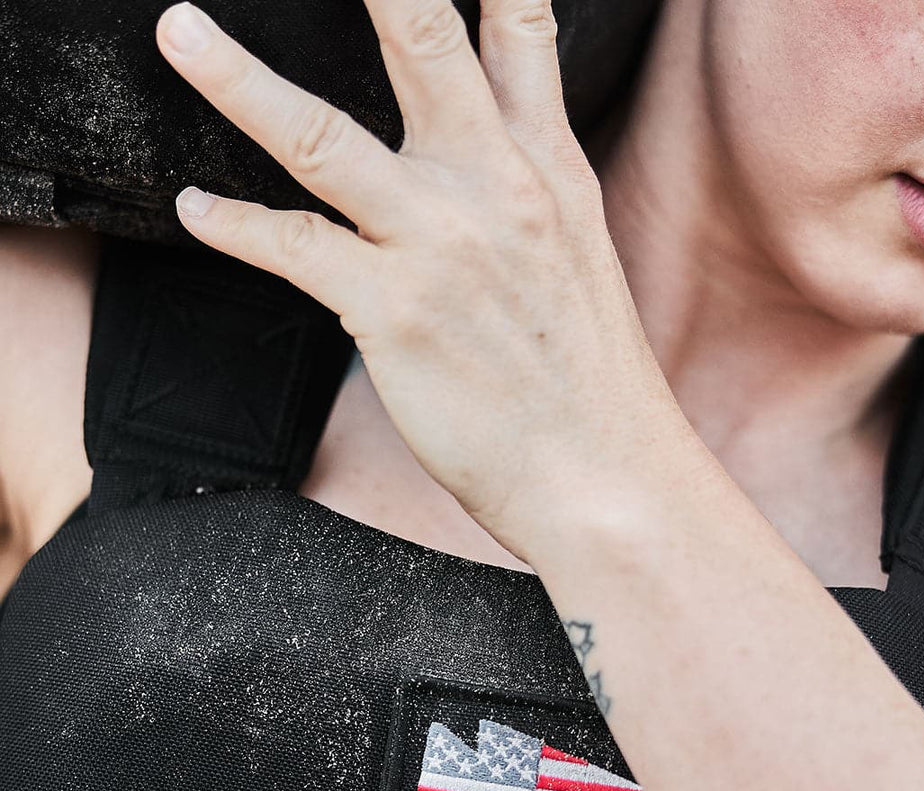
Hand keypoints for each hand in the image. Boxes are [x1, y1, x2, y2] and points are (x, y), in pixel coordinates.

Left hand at [155, 0, 689, 560]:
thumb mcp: (576, 261)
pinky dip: (235, 224)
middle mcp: (496, 187)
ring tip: (181, 34)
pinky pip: (292, 247)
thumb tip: (476, 174)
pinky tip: (200, 209)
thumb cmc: (587, 383)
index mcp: (550, 169)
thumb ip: (526, 197)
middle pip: (420, 38)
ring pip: (320, 135)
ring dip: (237, 78)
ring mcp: (441, 245)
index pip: (520, 31)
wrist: (602, 474)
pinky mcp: (393, 310)